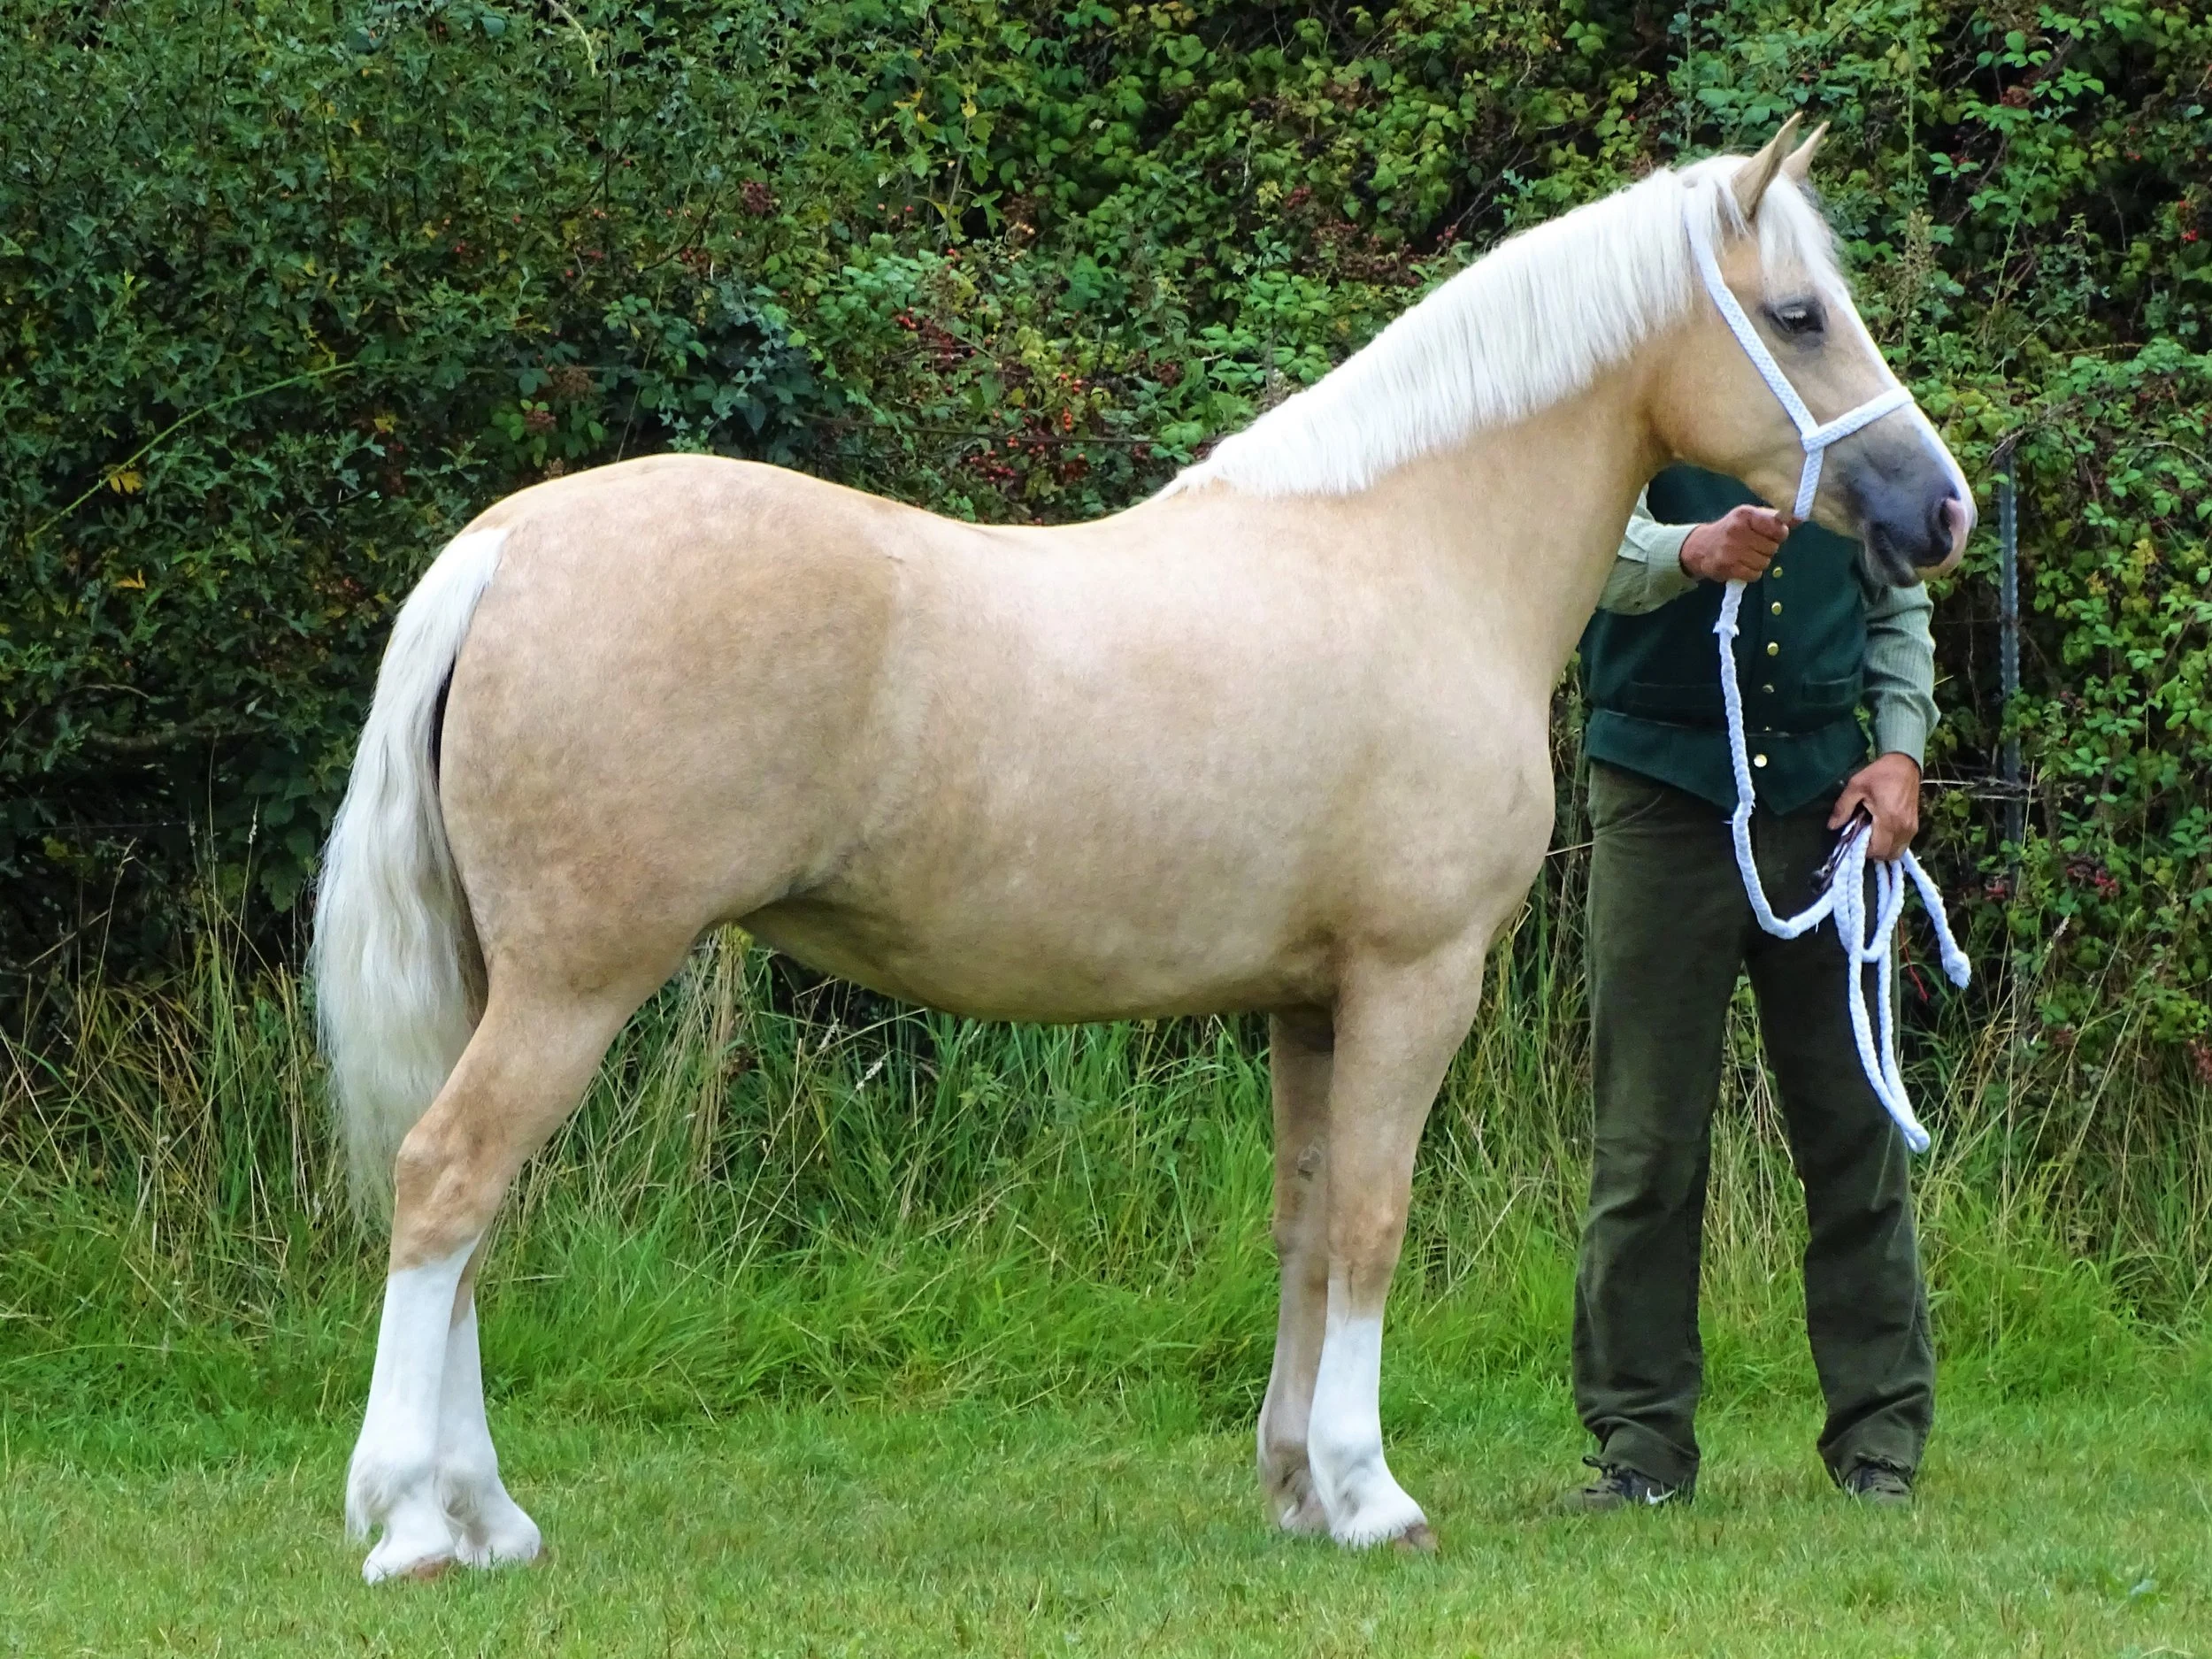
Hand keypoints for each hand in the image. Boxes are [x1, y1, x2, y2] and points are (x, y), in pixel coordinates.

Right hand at [1679, 504, 1793, 583]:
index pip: (1777, 527)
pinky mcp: (1727, 568)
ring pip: (1764, 563)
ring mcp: (1731, 550)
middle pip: (1772, 547)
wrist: (1700, 547)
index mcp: (1745, 514)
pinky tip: (1742, 566)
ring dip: (1759, 562)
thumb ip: (1774, 518)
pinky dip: (1751, 573)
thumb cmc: (1732, 530)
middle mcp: (1737, 530)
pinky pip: (1754, 574)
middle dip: (1767, 549)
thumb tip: (1800, 518)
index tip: (1771, 535)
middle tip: (1753, 546)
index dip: (1778, 534)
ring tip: (1746, 556)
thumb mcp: (1750, 517)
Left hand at [1831, 752, 1921, 861]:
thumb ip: (1843, 808)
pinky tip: (1881, 831)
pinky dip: (1891, 844)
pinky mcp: (1915, 825)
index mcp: (1889, 819)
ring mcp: (1911, 828)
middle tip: (1860, 836)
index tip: (1853, 839)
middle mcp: (1903, 828)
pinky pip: (1903, 844)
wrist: (1904, 764)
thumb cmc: (1880, 774)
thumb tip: (1832, 826)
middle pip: (1886, 855)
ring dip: (1882, 849)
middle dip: (1871, 851)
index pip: (1876, 850)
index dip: (1862, 849)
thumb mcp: (1855, 786)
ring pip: (1896, 852)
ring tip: (1871, 834)